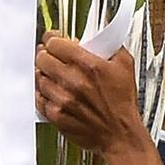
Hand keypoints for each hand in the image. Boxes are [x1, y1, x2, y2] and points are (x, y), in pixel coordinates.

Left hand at [34, 31, 144, 155]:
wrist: (120, 135)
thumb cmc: (122, 103)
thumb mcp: (125, 65)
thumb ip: (111, 44)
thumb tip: (102, 29)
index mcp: (88, 65)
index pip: (54, 43)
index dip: (52, 39)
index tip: (54, 40)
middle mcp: (72, 81)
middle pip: (42, 57)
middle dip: (46, 54)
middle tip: (52, 56)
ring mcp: (62, 99)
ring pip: (38, 77)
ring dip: (44, 74)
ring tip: (54, 75)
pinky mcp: (55, 114)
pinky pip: (39, 97)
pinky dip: (44, 92)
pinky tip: (53, 91)